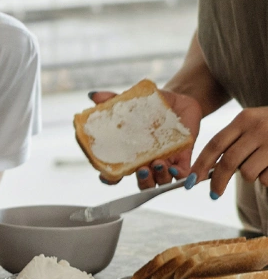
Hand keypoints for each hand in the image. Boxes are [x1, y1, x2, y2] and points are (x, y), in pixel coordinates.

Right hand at [87, 89, 201, 187]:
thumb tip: (93, 95)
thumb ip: (113, 100)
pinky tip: (174, 167)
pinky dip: (179, 175)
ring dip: (159, 177)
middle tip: (141, 170)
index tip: (106, 176)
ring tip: (158, 163)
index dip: (109, 178)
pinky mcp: (184, 157)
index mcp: (130, 153)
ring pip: (161, 181)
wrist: (179, 101)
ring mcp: (165, 161)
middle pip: (142, 183)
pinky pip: (183, 175)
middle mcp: (147, 161)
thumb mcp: (131, 102)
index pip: (116, 173)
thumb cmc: (151, 105)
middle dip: (142, 181)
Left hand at [190, 107, 267, 198]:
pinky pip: (266, 178)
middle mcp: (259, 128)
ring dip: (250, 175)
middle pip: (228, 162)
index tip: (191, 180)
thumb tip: (208, 170)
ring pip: (248, 173)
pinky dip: (267, 177)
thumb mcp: (253, 124)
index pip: (215, 144)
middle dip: (217, 181)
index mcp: (245, 119)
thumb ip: (234, 141)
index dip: (200, 164)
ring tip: (261, 165)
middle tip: (213, 194)